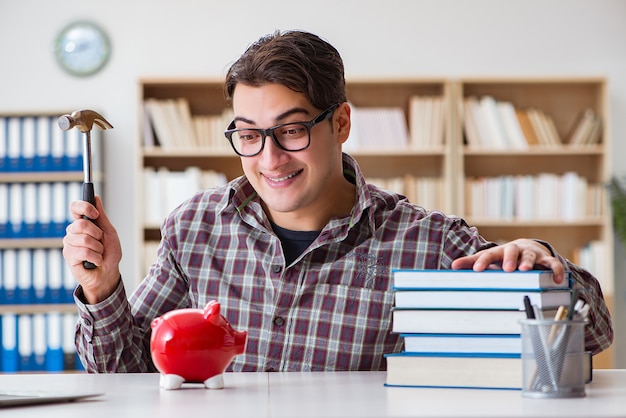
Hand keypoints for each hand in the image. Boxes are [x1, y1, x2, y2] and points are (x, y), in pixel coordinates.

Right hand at [62, 195, 121, 303]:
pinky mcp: (69, 256)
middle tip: (101, 242)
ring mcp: (69, 244)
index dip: (83, 207)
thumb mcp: (109, 232)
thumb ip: (101, 216)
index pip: (75, 208)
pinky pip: (84, 252)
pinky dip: (96, 257)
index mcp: (83, 224)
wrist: (108, 273)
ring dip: (98, 248)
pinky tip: (96, 261)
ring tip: (98, 254)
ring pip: (84, 239)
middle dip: (97, 234)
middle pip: (81, 224)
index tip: (95, 214)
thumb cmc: (109, 253)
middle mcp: (73, 232)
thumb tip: (95, 197)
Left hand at [451, 238, 565, 283]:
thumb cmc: (504, 256)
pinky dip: (556, 270)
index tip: (477, 269)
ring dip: (528, 262)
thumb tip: (453, 266)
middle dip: (508, 259)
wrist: (527, 247)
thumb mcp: (489, 258)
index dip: (483, 261)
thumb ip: (473, 262)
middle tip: (506, 268)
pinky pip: (552, 264)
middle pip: (511, 251)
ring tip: (526, 271)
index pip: (489, 254)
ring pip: (530, 256)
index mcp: (499, 252)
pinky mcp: (545, 259)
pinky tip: (557, 280)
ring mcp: (530, 254)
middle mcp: (514, 251)